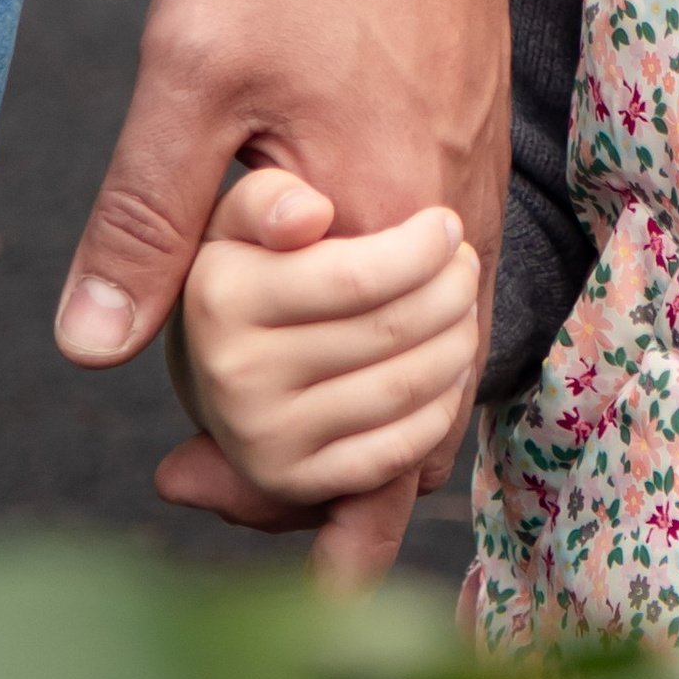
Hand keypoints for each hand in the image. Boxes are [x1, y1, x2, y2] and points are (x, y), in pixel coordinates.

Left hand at [56, 0, 509, 581]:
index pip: (361, 428)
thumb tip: (92, 348)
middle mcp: (449, 245)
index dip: (273, 488)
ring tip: (256, 453)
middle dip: (312, 485)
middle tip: (197, 488)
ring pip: (433, 377)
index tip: (183, 487)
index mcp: (382, 235)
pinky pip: (443, 316)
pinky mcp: (466, 180)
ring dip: (353, 430)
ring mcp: (467, 215)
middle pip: (409, 430)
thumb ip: (148, 217)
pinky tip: (316, 356)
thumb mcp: (191, 76)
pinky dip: (385, 363)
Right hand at [161, 163, 481, 503]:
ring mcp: (263, 437)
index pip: (358, 278)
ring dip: (456, 343)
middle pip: (391, 332)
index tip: (446, 226)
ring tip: (461, 309)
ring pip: (403, 388)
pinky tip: (447, 368)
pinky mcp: (295, 481)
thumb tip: (309, 216)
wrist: (214, 366)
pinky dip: (440, 406)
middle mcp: (234, 375)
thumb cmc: (251, 269)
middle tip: (464, 266)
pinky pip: (397, 449)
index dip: (422, 248)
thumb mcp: (244, 218)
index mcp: (222, 298)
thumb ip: (269, 197)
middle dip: (451, 290)